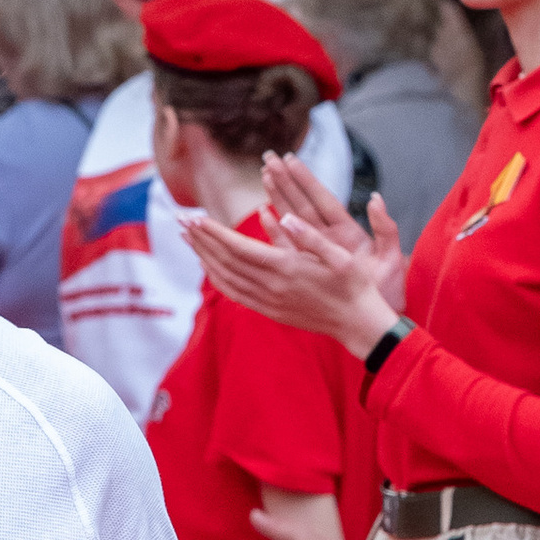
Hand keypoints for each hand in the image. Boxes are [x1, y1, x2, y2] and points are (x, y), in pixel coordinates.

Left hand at [183, 172, 403, 355]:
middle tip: (181, 220)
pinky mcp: (270, 311)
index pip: (239, 248)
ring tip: (187, 239)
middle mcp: (272, 287)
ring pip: (225, 278)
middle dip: (200, 240)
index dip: (214, 232)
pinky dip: (216, 278)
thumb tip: (285, 215)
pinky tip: (208, 266)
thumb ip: (310, 236)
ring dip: (203, 257)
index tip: (195, 217)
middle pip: (225, 261)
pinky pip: (234, 294)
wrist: (358, 323)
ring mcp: (268, 301)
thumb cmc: (354, 285)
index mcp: (286, 268)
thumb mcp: (340, 255)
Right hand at [266, 154, 405, 307]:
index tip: (291, 159)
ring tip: (263, 176)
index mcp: (348, 232)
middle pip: (302, 204)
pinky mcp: (309, 267)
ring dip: (277, 198)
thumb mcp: (391, 258)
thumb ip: (385, 228)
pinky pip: (287, 246)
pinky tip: (263, 214)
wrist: (379, 320)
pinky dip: (274, 230)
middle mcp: (330, 238)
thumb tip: (376, 199)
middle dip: (285, 180)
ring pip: (292, 219)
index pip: (322, 199)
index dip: (306, 179)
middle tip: (268, 158)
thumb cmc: (389, 291)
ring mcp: (317, 252)